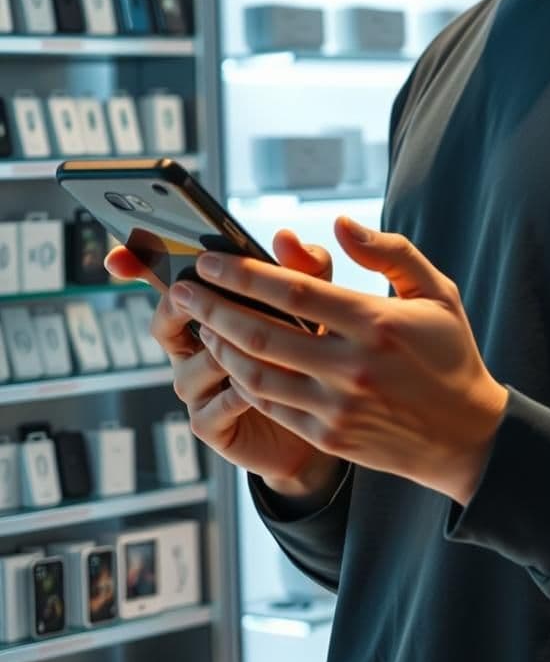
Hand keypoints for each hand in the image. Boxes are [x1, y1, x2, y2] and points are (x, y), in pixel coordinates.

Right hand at [105, 229, 344, 498]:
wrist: (320, 418)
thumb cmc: (304, 353)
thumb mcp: (310, 304)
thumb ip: (304, 270)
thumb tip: (285, 237)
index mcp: (206, 311)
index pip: (165, 283)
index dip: (134, 267)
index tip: (116, 257)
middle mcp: (192, 348)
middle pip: (163, 321)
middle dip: (177, 305)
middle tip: (193, 293)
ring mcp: (196, 388)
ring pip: (194, 364)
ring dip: (223, 351)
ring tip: (257, 345)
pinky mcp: (208, 424)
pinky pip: (213, 406)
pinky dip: (237, 393)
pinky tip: (260, 388)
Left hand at [172, 216, 509, 505]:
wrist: (466, 437)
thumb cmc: (449, 353)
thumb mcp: (435, 291)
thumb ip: (389, 252)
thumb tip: (340, 224)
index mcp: (377, 323)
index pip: (295, 292)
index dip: (245, 274)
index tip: (212, 259)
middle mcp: (352, 367)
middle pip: (262, 333)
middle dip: (212, 307)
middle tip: (181, 288)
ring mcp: (337, 407)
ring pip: (257, 373)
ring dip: (219, 345)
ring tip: (197, 322)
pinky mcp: (328, 435)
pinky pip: (270, 404)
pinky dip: (241, 379)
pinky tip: (228, 357)